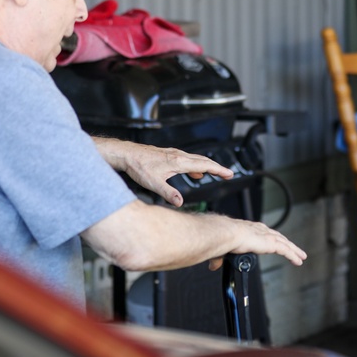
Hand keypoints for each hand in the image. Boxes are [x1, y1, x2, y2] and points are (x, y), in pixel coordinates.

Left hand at [92, 137, 232, 206]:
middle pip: (203, 160)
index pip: (204, 165)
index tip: (229, 174)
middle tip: (228, 174)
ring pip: (196, 159)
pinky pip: (188, 159)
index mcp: (179, 162)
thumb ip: (168, 193)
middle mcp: (179, 155)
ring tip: (214, 173)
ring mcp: (174, 154)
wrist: (127, 154)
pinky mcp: (169, 155)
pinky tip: (194, 172)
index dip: (218, 170)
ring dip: (207, 166)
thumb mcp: (154, 183)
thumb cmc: (139, 167)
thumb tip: (180, 203)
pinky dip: (195, 165)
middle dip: (217, 167)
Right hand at [206, 219, 307, 269]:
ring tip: (301, 256)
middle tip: (294, 249)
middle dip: (286, 242)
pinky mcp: (271, 243)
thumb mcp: (222, 250)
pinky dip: (292, 255)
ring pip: (284, 243)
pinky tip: (298, 261)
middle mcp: (260, 230)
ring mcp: (266, 236)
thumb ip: (220, 258)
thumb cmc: (221, 238)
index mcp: (248, 229)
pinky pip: (286, 250)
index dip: (269, 238)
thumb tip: (214, 266)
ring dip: (294, 250)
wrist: (226, 234)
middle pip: (277, 237)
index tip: (274, 242)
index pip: (262, 233)